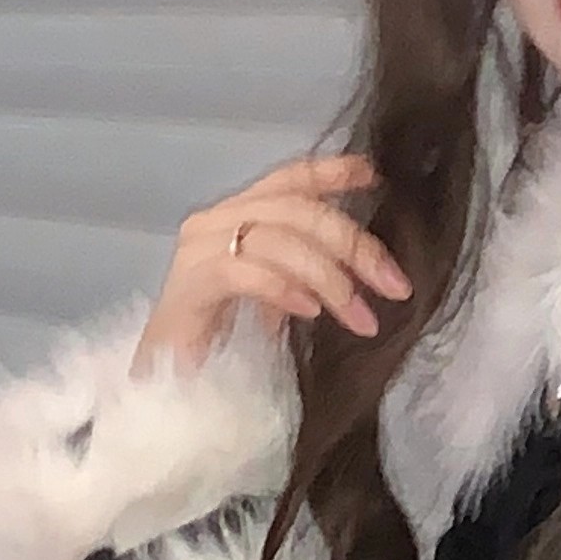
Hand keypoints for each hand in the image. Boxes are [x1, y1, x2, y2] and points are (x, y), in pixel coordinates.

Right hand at [134, 152, 411, 373]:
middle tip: (395, 285)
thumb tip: (362, 269)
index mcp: (235, 216)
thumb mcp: (276, 298)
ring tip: (360, 316)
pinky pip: (245, 272)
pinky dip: (284, 288)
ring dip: (330, 278)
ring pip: (278, 238)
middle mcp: (214, 221)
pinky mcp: (189, 285)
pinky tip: (310, 312)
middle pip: (296, 209)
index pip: (288, 178)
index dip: (332, 173)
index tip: (374, 176)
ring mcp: (198, 250)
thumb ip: (305, 271)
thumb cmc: (221, 345)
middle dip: (355, 244)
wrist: (165, 386)